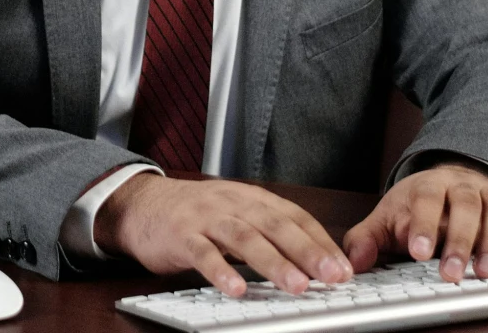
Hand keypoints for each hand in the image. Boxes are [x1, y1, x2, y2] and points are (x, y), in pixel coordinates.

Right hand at [96, 172, 353, 297]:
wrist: (143, 204)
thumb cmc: (196, 215)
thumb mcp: (236, 215)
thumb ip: (268, 233)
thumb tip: (313, 262)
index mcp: (252, 198)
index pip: (295, 216)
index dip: (321, 241)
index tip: (344, 267)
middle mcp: (233, 203)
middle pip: (275, 225)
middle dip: (307, 251)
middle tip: (333, 276)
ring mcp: (206, 218)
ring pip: (244, 237)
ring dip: (272, 262)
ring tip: (296, 286)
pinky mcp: (181, 235)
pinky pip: (203, 253)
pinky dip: (221, 271)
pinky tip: (236, 288)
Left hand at [342, 163, 487, 283]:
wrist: (450, 180)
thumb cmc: (417, 206)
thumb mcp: (388, 219)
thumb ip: (367, 239)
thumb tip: (353, 262)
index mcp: (428, 185)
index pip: (426, 199)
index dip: (424, 224)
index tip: (419, 252)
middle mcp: (462, 184)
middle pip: (464, 204)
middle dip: (459, 240)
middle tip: (451, 273)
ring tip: (487, 272)